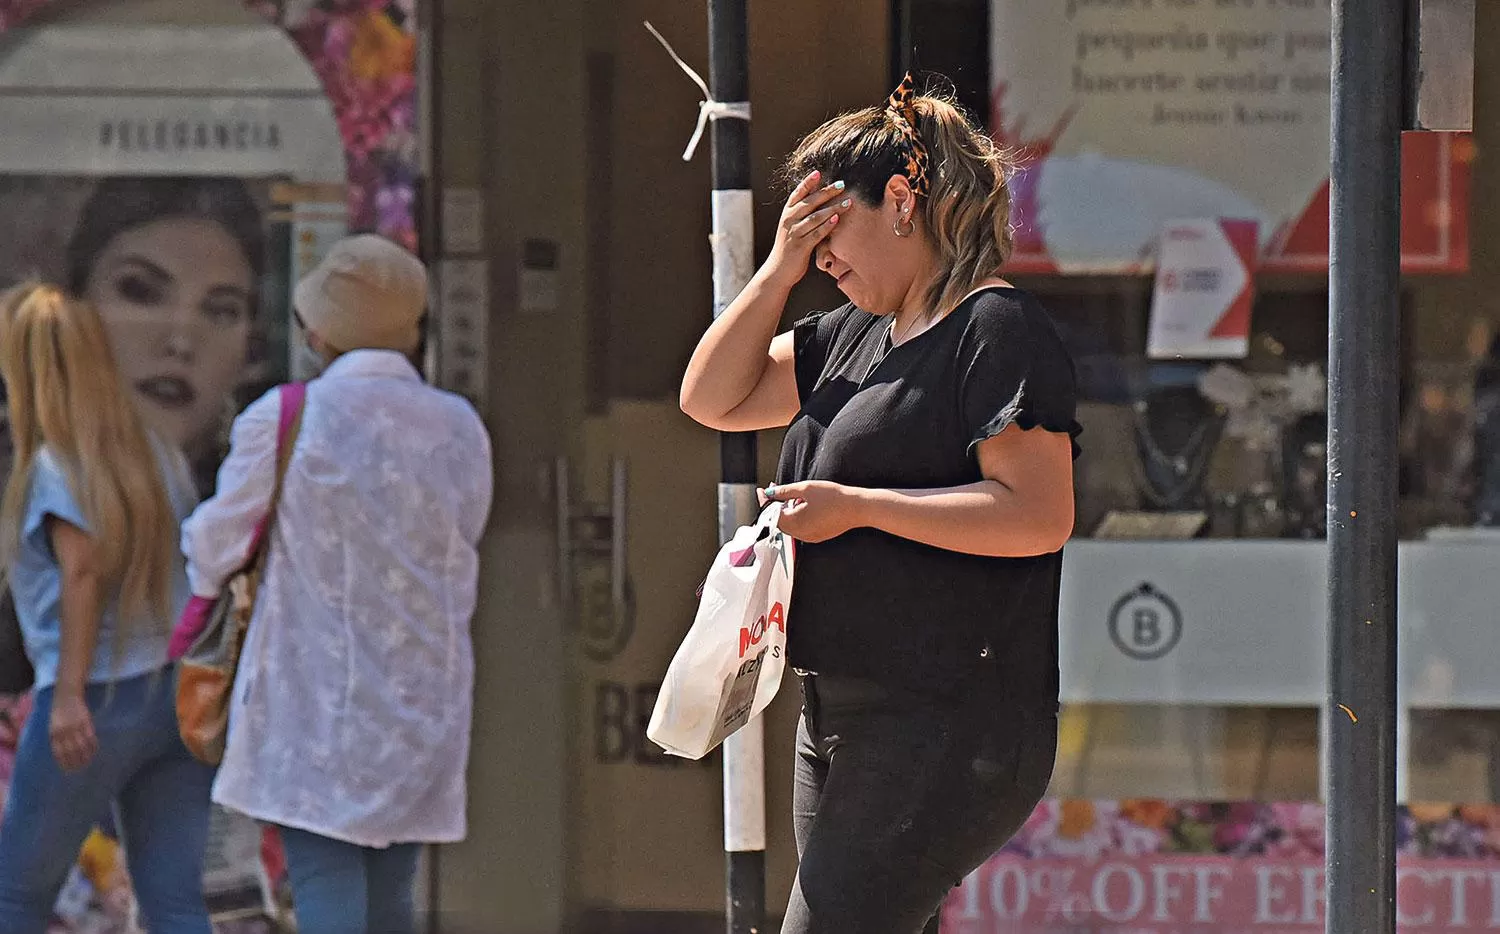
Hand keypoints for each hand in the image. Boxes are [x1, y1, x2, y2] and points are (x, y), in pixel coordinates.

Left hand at [49, 692, 96, 772]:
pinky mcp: (86, 722)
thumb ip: (57, 738)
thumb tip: (62, 754)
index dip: (64, 763)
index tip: (69, 770)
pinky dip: (93, 745)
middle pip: (71, 751)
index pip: (59, 753)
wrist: (67, 695)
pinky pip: (90, 737)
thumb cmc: (59, 712)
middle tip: (80, 769)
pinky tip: (94, 750)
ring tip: (88, 762)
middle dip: (76, 762)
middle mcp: (64, 732)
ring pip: (82, 745)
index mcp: (54, 733)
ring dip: (86, 756)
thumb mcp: (53, 726)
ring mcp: (75, 727)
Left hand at [760, 481, 865, 542]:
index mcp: (793, 523)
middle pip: (779, 520)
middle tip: (776, 489)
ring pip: (790, 524)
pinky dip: (798, 516)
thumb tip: (770, 493)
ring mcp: (809, 537)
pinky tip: (805, 504)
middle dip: (776, 505)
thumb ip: (784, 492)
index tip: (762, 491)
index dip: (765, 501)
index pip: (771, 514)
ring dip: (787, 510)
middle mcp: (799, 534)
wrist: (857, 508)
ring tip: (795, 495)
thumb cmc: (833, 497)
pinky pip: (801, 527)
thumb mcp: (805, 489)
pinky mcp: (818, 536)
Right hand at [763, 171, 850, 289]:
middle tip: (842, 184)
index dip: (807, 183)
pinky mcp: (801, 247)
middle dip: (826, 192)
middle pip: (809, 202)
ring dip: (833, 208)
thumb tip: (818, 201)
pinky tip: (838, 219)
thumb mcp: (792, 228)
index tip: (819, 173)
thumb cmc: (789, 248)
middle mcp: (789, 221)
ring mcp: (794, 233)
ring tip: (848, 202)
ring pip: (815, 217)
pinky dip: (827, 225)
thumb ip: (802, 215)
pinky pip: (816, 234)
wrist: (778, 271)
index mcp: (787, 214)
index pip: (797, 194)